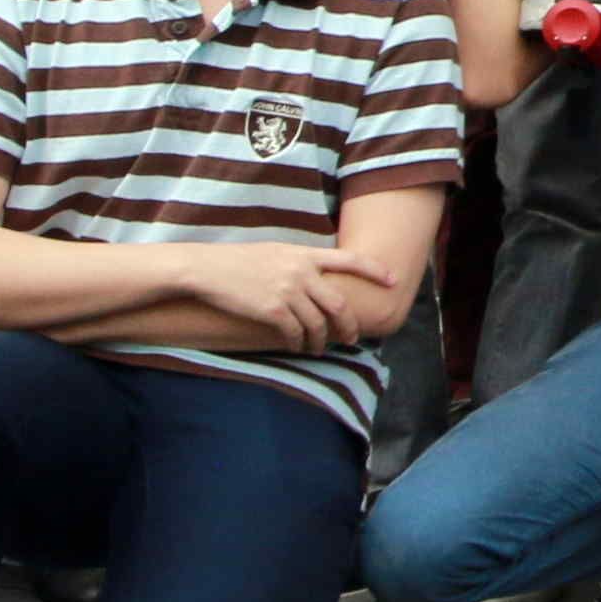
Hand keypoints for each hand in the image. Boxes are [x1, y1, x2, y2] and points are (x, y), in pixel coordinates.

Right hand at [179, 244, 398, 353]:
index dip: (375, 270)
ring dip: (322, 341)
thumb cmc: (238, 261)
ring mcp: (288, 291)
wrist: (207, 269)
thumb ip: (299, 264)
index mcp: (304, 254)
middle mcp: (301, 272)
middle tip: (352, 338)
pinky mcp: (272, 310)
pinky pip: (296, 333)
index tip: (393, 280)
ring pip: (319, 324)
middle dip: (350, 325)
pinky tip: (297, 347)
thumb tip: (318, 281)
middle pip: (339, 304)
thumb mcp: (275, 252)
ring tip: (320, 348)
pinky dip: (299, 344)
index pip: (350, 259)